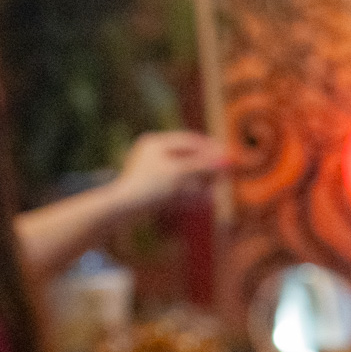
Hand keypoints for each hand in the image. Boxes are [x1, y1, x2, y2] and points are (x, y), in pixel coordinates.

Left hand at [112, 131, 228, 212]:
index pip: (190, 141)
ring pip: (183, 170)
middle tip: (223, 172)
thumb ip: (205, 166)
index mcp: (156, 142)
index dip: (211, 148)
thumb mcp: (180, 173)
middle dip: (206, 165)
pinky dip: (189, 187)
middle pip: (188, 155)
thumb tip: (228, 161)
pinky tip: (198, 196)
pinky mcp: (151, 186)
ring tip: (213, 185)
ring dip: (199, 177)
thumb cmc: (149, 187)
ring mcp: (151, 169)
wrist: (122, 210)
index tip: (228, 157)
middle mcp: (153, 152)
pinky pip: (175, 183)